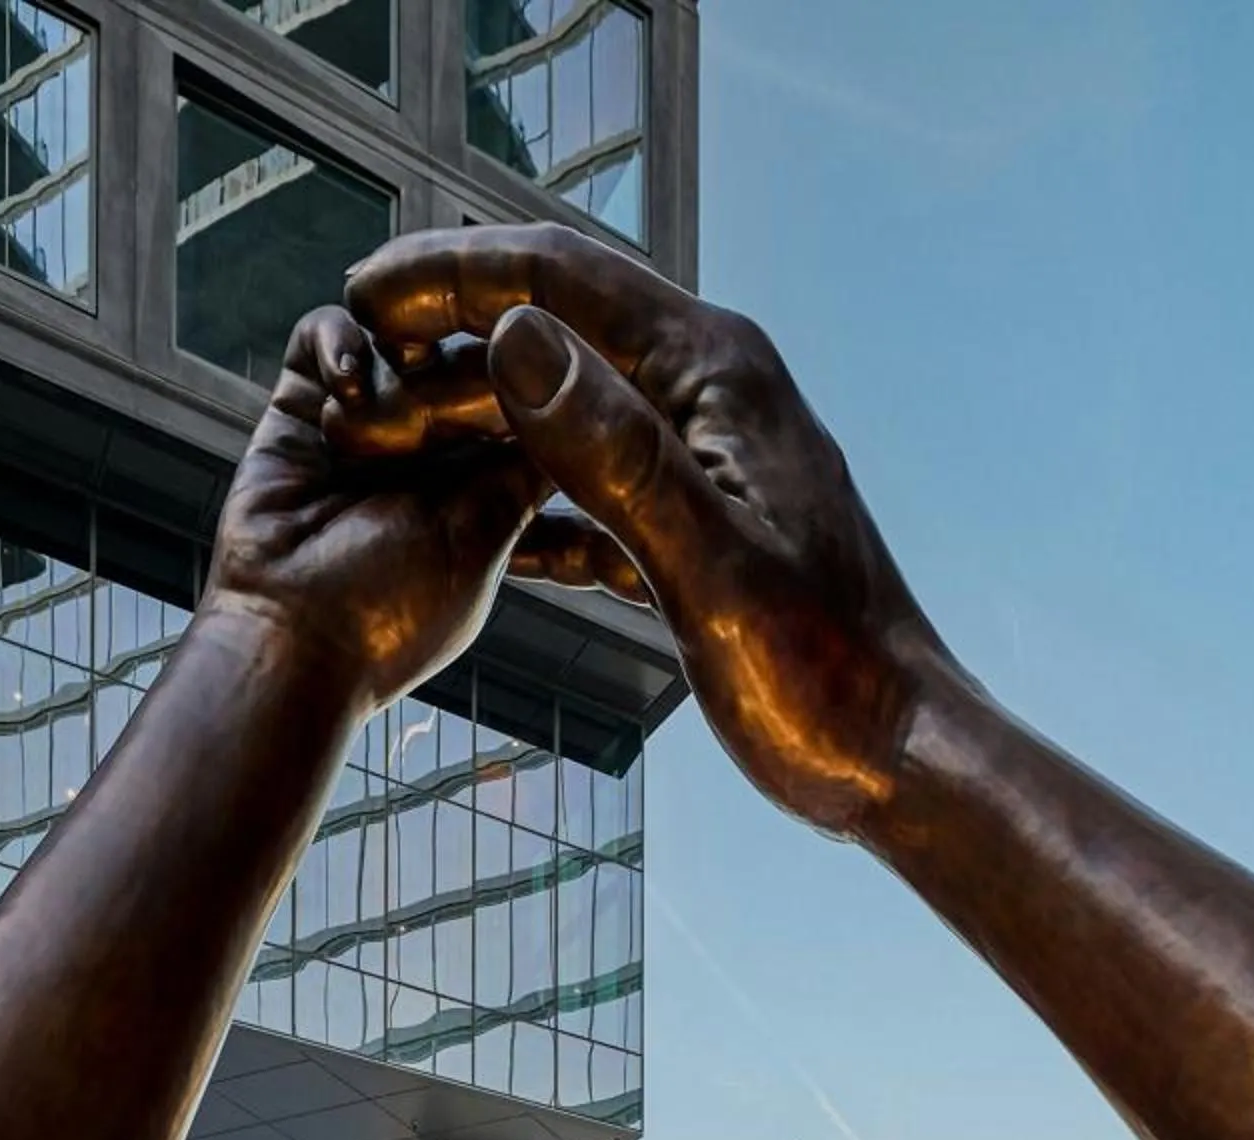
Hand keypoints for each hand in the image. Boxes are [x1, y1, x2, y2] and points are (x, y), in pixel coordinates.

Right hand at [202, 305, 547, 706]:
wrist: (291, 639)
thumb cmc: (391, 615)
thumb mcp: (485, 538)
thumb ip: (523, 467)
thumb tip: (578, 402)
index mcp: (485, 478)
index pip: (522, 397)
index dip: (527, 374)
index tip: (531, 366)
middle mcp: (430, 444)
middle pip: (465, 354)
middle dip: (465, 362)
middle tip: (458, 392)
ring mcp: (368, 420)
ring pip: (402, 333)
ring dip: (406, 354)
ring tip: (399, 396)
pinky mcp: (303, 404)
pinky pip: (322, 335)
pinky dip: (338, 341)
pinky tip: (350, 382)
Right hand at [345, 225, 957, 832]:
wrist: (896, 753)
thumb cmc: (823, 676)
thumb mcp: (705, 565)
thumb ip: (612, 452)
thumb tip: (514, 335)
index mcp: (717, 374)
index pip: (563, 276)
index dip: (454, 272)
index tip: (363, 289)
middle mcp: (713, 391)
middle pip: (561, 320)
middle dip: (454, 324)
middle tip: (357, 348)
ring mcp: (707, 453)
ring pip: (569, 401)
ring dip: (479, 410)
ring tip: (388, 430)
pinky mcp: (696, 520)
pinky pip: (590, 478)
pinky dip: (524, 486)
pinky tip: (468, 522)